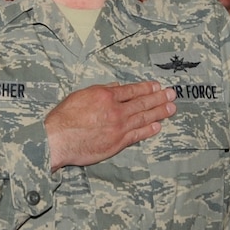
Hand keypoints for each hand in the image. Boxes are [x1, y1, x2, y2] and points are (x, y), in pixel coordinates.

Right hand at [45, 81, 174, 169]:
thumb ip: (101, 90)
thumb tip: (118, 87)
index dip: (146, 88)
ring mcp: (118, 128)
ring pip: (143, 118)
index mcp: (106, 96)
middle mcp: (115, 111)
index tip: (157, 86)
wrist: (57, 139)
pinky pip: (137, 135)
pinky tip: (157, 126)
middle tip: (172, 95)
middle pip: (142, 103)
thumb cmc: (64, 117)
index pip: (132, 90)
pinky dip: (148, 130)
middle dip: (159, 98)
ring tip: (171, 108)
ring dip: (159, 112)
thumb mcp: (81, 95)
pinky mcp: (117, 143)